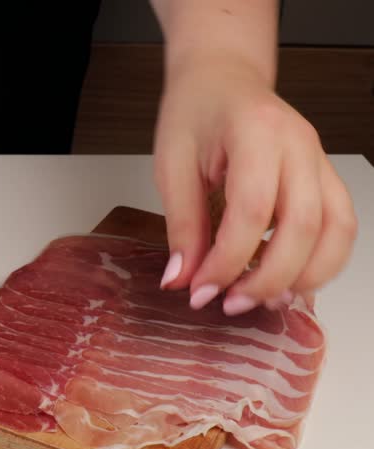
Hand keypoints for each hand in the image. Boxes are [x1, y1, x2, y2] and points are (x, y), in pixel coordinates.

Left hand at [154, 57, 357, 314]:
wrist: (222, 80)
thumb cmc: (195, 114)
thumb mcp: (171, 165)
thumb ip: (181, 225)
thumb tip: (182, 280)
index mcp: (256, 132)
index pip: (252, 210)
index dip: (228, 260)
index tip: (201, 291)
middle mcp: (300, 145)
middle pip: (304, 226)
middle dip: (267, 277)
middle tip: (231, 305)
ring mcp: (320, 160)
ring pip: (336, 230)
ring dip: (304, 276)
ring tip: (262, 301)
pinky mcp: (325, 176)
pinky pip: (340, 225)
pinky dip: (320, 261)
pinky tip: (285, 280)